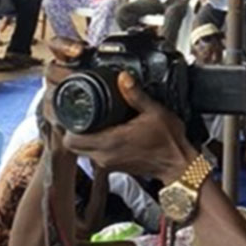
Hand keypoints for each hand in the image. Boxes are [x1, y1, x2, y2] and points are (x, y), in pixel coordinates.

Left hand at [61, 70, 195, 182]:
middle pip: (72, 145)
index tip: (71, 112)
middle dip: (72, 130)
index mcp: (110, 142)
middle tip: (79, 115)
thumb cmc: (170, 142)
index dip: (66, 124)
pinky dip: (94, 145)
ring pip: (81, 151)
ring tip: (91, 122)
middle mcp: (105, 156)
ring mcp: (108, 163)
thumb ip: (136, 95)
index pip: (70, 138)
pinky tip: (106, 133)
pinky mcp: (114, 167)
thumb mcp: (155, 112)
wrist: (179, 165)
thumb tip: (124, 78)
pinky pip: (94, 156)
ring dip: (83, 138)